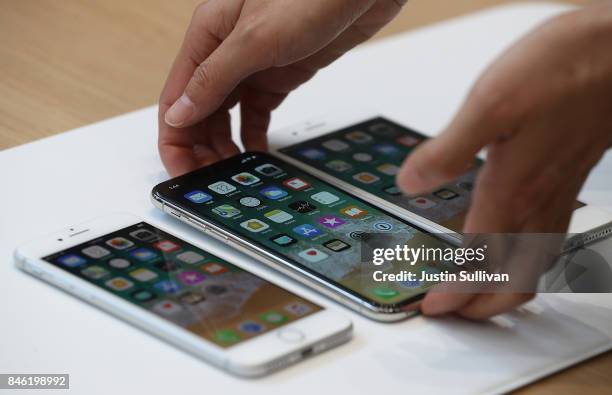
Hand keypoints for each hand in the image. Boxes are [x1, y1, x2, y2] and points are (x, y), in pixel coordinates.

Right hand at [159, 0, 405, 175]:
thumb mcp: (256, 39)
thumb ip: (215, 78)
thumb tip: (179, 114)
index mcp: (207, 36)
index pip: (176, 97)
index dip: (175, 139)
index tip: (181, 171)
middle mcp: (226, 52)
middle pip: (199, 110)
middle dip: (200, 148)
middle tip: (210, 182)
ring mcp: (254, 64)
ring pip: (227, 114)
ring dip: (225, 145)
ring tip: (232, 173)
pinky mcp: (281, 74)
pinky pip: (258, 111)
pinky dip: (254, 134)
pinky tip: (256, 154)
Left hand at [397, 4, 611, 318]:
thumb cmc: (565, 69)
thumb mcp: (491, 103)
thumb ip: (448, 150)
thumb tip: (411, 183)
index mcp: (512, 191)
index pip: (481, 264)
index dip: (455, 293)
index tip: (432, 308)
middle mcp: (537, 201)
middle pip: (515, 280)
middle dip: (482, 306)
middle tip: (452, 311)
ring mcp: (556, 193)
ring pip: (534, 265)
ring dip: (503, 288)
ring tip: (476, 291)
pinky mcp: (566, 177)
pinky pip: (545, 239)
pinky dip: (524, 258)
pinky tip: (510, 243)